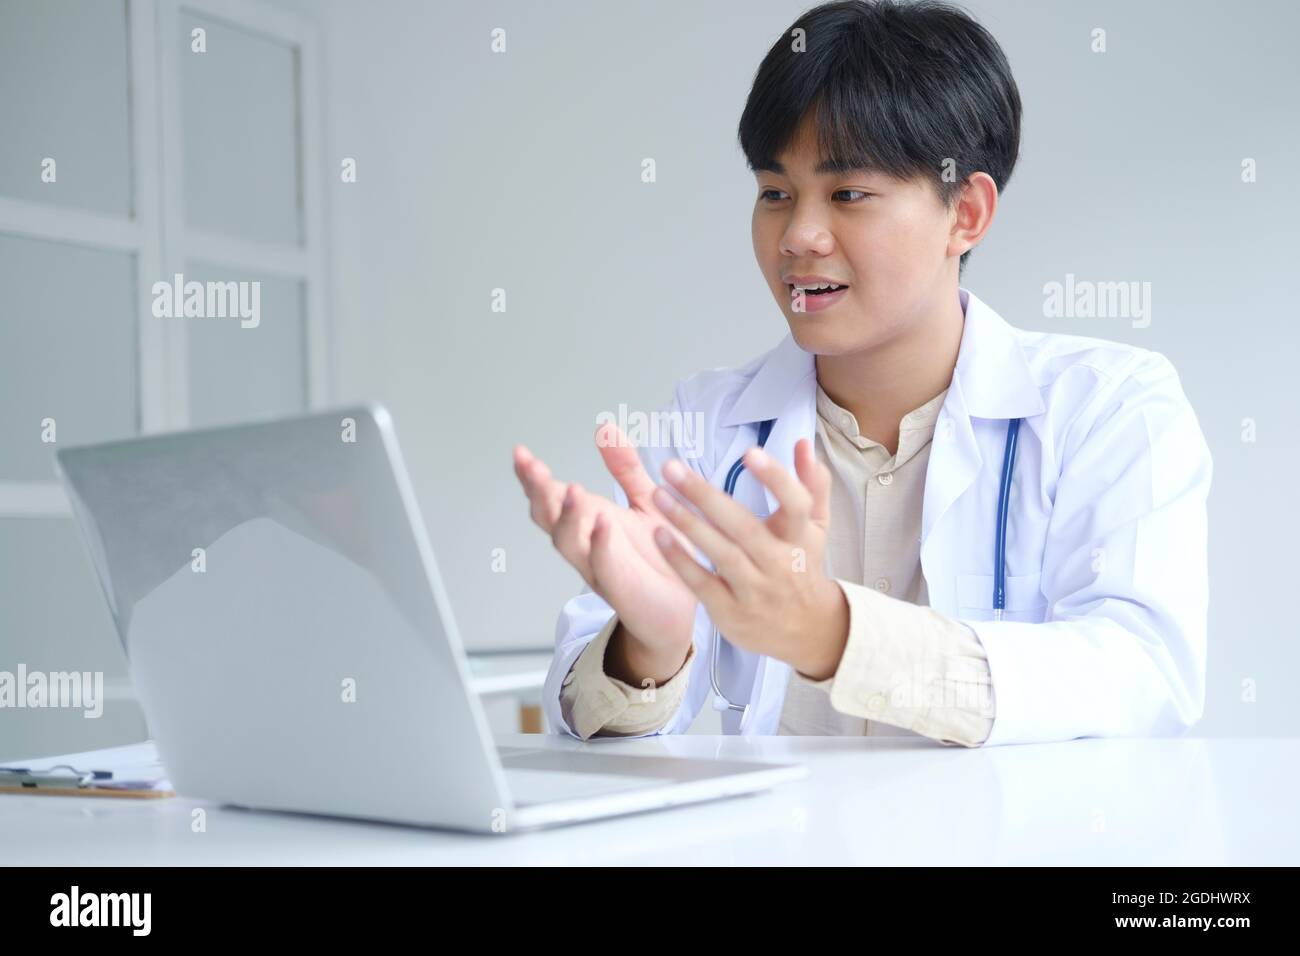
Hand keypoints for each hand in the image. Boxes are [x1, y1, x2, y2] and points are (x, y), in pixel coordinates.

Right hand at [512, 424, 699, 667]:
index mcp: (588, 520)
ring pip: (568, 543)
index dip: (532, 477)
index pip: (551, 496)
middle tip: (533, 468)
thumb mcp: (646, 500)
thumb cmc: (662, 554)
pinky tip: (602, 523)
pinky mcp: (621, 588)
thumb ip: (625, 468)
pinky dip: (600, 545)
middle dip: (538, 493)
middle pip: (549, 518)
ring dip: (567, 517)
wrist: (684, 604)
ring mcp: (598, 567)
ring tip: (573, 490)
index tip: (521, 454)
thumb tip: (605, 428)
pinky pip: (604, 567)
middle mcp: (585, 543)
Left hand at [649, 438, 848, 679]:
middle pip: (744, 527)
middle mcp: (778, 563)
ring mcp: (754, 590)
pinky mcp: (731, 612)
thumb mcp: (815, 526)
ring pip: (720, 554)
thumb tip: (801, 442)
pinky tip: (658, 535)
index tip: (749, 452)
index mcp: (800, 537)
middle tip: (672, 467)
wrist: (806, 631)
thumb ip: (812, 483)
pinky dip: (681, 561)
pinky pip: (702, 584)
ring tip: (658, 495)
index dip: (776, 479)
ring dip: (687, 524)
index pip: (795, 504)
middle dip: (706, 496)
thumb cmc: (803, 565)